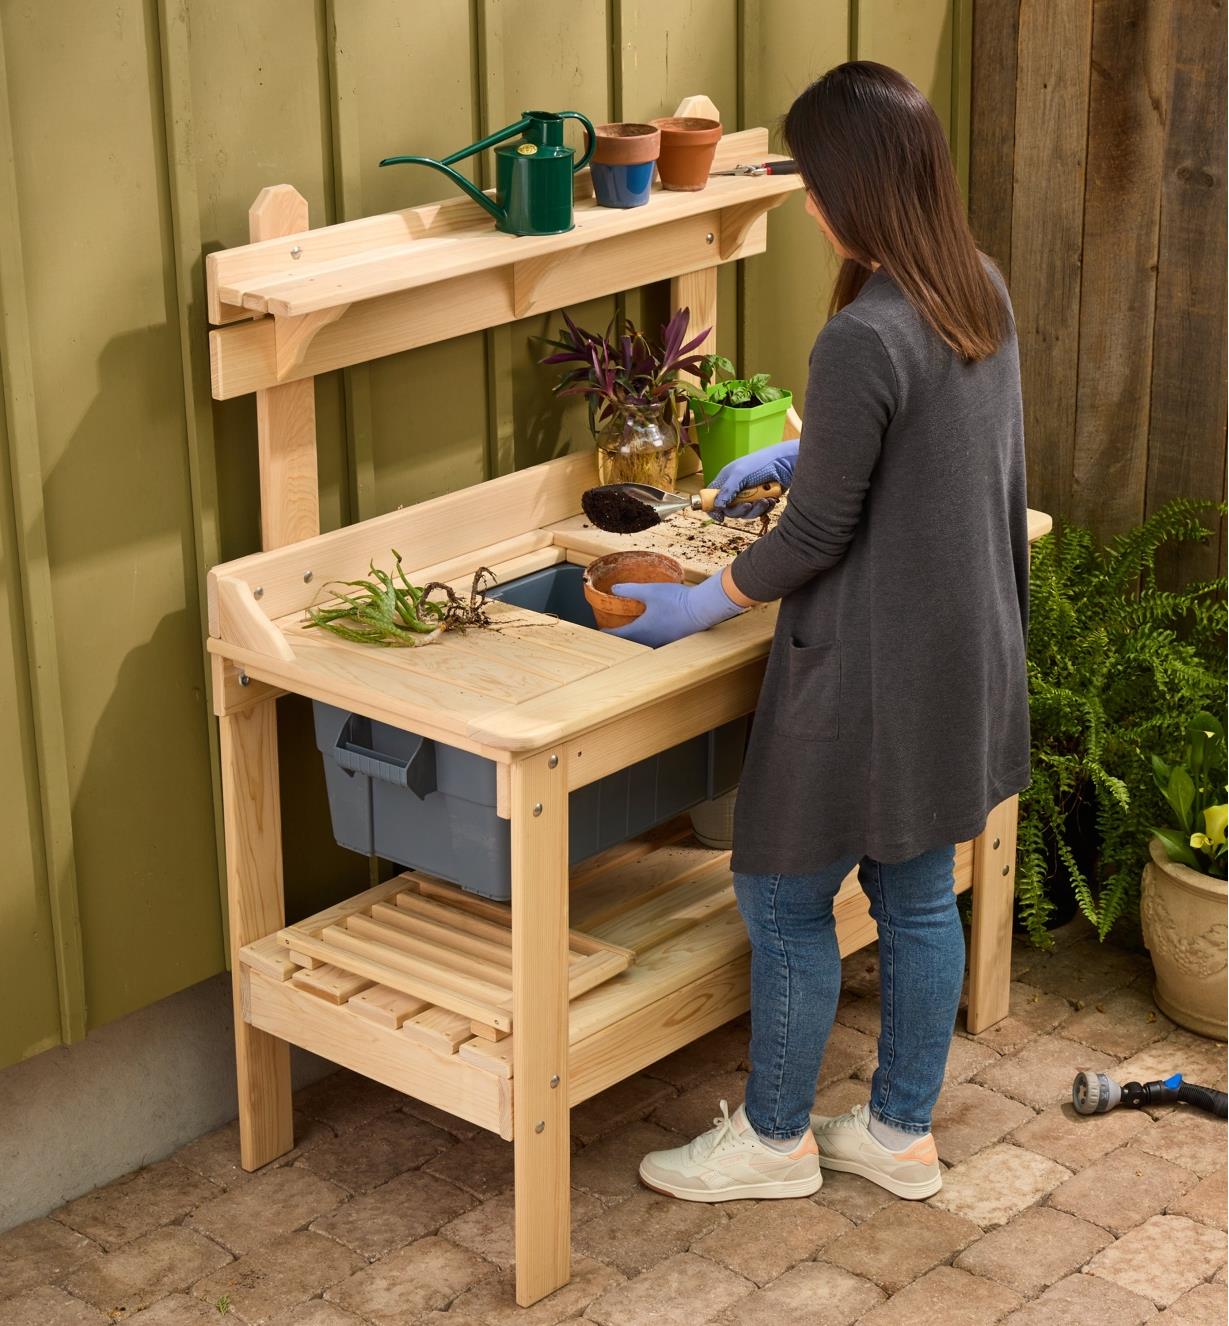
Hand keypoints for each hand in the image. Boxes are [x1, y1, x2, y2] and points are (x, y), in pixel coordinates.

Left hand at [604, 572, 746, 646]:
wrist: (703, 608)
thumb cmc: (677, 600)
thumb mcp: (649, 591)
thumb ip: (629, 590)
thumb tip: (614, 589)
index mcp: (640, 631)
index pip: (617, 637)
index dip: (606, 634)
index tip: (600, 632)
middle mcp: (649, 641)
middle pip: (629, 644)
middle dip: (620, 638)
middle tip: (614, 631)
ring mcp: (662, 644)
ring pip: (642, 644)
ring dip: (635, 639)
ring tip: (631, 630)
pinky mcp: (672, 641)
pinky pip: (655, 642)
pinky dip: (648, 638)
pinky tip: (652, 629)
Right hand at [709, 440, 799, 519]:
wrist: (787, 463)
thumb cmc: (762, 463)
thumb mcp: (741, 474)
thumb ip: (728, 490)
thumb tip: (718, 506)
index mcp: (726, 480)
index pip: (712, 497)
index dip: (713, 508)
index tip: (721, 517)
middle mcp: (736, 489)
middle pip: (729, 509)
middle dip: (740, 510)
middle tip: (749, 505)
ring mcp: (749, 495)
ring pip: (745, 513)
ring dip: (755, 509)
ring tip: (765, 500)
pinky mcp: (761, 500)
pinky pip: (758, 512)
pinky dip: (765, 508)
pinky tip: (772, 500)